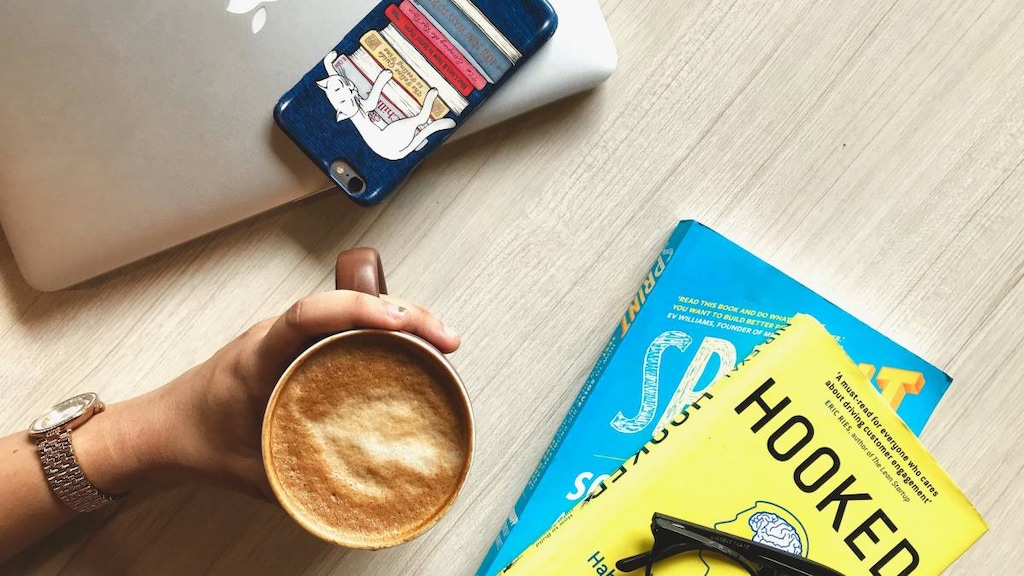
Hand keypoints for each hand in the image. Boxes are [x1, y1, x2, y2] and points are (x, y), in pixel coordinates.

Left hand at [117, 291, 459, 500]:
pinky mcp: (297, 345)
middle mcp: (275, 335)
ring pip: (349, 308)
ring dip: (398, 314)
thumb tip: (359, 498)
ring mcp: (287, 336)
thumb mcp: (250, 471)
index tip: (400, 322)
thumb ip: (299, 483)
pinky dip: (381, 326)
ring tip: (439, 337)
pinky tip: (410, 342)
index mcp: (257, 355)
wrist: (160, 430)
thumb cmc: (195, 441)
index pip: (308, 315)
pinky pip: (344, 323)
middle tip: (444, 338)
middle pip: (345, 302)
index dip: (358, 311)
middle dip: (403, 311)